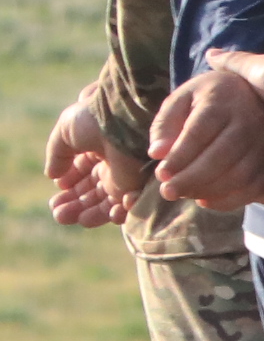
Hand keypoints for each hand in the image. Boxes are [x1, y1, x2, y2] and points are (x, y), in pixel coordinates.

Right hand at [42, 93, 134, 226]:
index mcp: (96, 148)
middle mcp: (112, 164)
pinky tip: (86, 219)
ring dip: (84, 213)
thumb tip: (52, 176)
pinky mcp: (134, 188)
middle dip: (73, 203)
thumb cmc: (93, 121)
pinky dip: (107, 216)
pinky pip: (122, 208)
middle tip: (57, 214)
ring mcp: (124, 177)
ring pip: (104, 202)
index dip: (69, 181)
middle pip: (91, 190)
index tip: (58, 188)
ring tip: (62, 218)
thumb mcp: (66, 133)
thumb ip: (57, 154)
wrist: (123, 122)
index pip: (82, 171)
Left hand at [150, 56, 263, 211]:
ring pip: (241, 175)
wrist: (253, 93)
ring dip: (209, 191)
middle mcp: (249, 121)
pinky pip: (256, 187)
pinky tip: (206, 201)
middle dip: (192, 179)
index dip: (179, 157)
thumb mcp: (180, 101)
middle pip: (222, 156)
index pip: (199, 133)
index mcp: (221, 102)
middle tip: (167, 192)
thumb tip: (157, 153)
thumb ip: (165, 125)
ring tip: (185, 195)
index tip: (161, 174)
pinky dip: (230, 200)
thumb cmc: (208, 99)